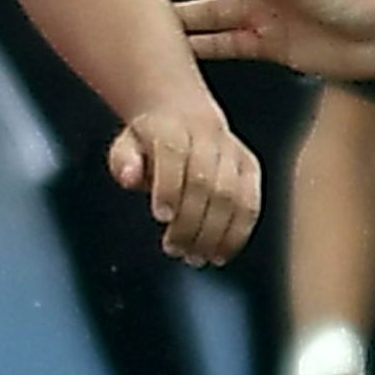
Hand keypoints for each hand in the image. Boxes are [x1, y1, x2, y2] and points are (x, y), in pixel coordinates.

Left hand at [107, 102, 259, 266]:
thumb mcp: (127, 145)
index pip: (174, 153)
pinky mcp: (249, 168)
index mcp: (173, 128)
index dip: (170, 186)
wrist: (186, 117)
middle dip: (190, 220)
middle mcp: (207, 136)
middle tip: (174, 249)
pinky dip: (237, 234)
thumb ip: (124, 161)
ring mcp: (233, 152)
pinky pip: (250, 204)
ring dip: (215, 233)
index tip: (161, 217)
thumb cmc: (151, 144)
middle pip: (205, 180)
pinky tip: (220, 254)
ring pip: (232, 195)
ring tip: (197, 257)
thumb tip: (128, 177)